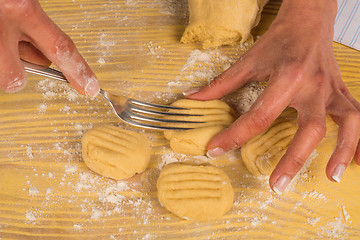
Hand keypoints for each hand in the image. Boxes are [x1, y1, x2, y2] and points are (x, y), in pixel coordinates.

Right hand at [0, 0, 98, 95]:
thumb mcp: (21, 1)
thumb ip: (33, 25)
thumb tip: (43, 56)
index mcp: (19, 7)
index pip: (60, 47)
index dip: (78, 70)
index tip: (90, 87)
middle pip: (14, 78)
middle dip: (16, 70)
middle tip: (13, 47)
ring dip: (0, 60)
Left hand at [185, 0, 359, 192]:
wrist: (308, 20)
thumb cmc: (279, 40)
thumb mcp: (248, 60)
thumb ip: (221, 84)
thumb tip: (192, 97)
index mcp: (287, 78)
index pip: (259, 116)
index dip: (234, 136)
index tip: (216, 150)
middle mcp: (313, 87)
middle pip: (309, 129)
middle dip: (293, 160)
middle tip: (276, 185)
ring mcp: (331, 90)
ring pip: (345, 124)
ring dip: (341, 152)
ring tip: (330, 177)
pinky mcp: (341, 92)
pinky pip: (357, 117)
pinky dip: (359, 140)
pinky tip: (357, 160)